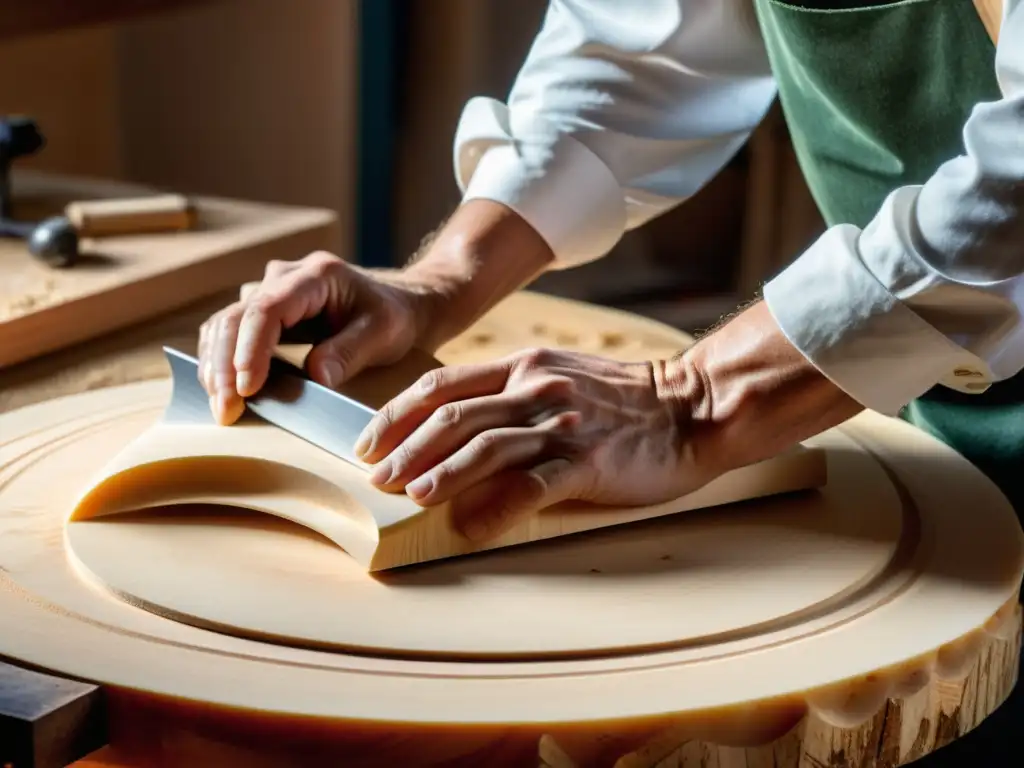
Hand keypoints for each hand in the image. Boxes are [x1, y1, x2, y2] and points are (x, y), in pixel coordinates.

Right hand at [197, 251, 437, 424]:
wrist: (400, 303)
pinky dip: (221, 361)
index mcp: (316, 276)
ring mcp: (269, 291)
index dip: (250, 349)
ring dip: (217, 366)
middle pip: (236, 317)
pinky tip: (221, 390)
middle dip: (225, 366)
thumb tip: (316, 377)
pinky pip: (231, 332)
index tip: (246, 387)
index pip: (267, 309)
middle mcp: (284, 277)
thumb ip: (350, 351)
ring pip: (225, 324)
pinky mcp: (264, 311)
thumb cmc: (394, 316)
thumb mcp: (384, 332)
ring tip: (222, 407)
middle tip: (226, 410)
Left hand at [354, 347, 712, 541]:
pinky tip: (470, 527)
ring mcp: (563, 424)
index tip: (368, 442)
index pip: (442, 385)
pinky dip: (497, 506)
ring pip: (486, 445)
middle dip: (405, 448)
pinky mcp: (590, 460)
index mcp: (522, 366)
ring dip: (441, 472)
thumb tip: (453, 432)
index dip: (397, 414)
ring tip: (410, 496)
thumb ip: (509, 395)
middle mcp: (536, 389)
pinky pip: (533, 485)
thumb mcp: (558, 377)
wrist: (690, 407)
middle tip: (375, 478)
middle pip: (454, 416)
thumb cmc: (621, 400)